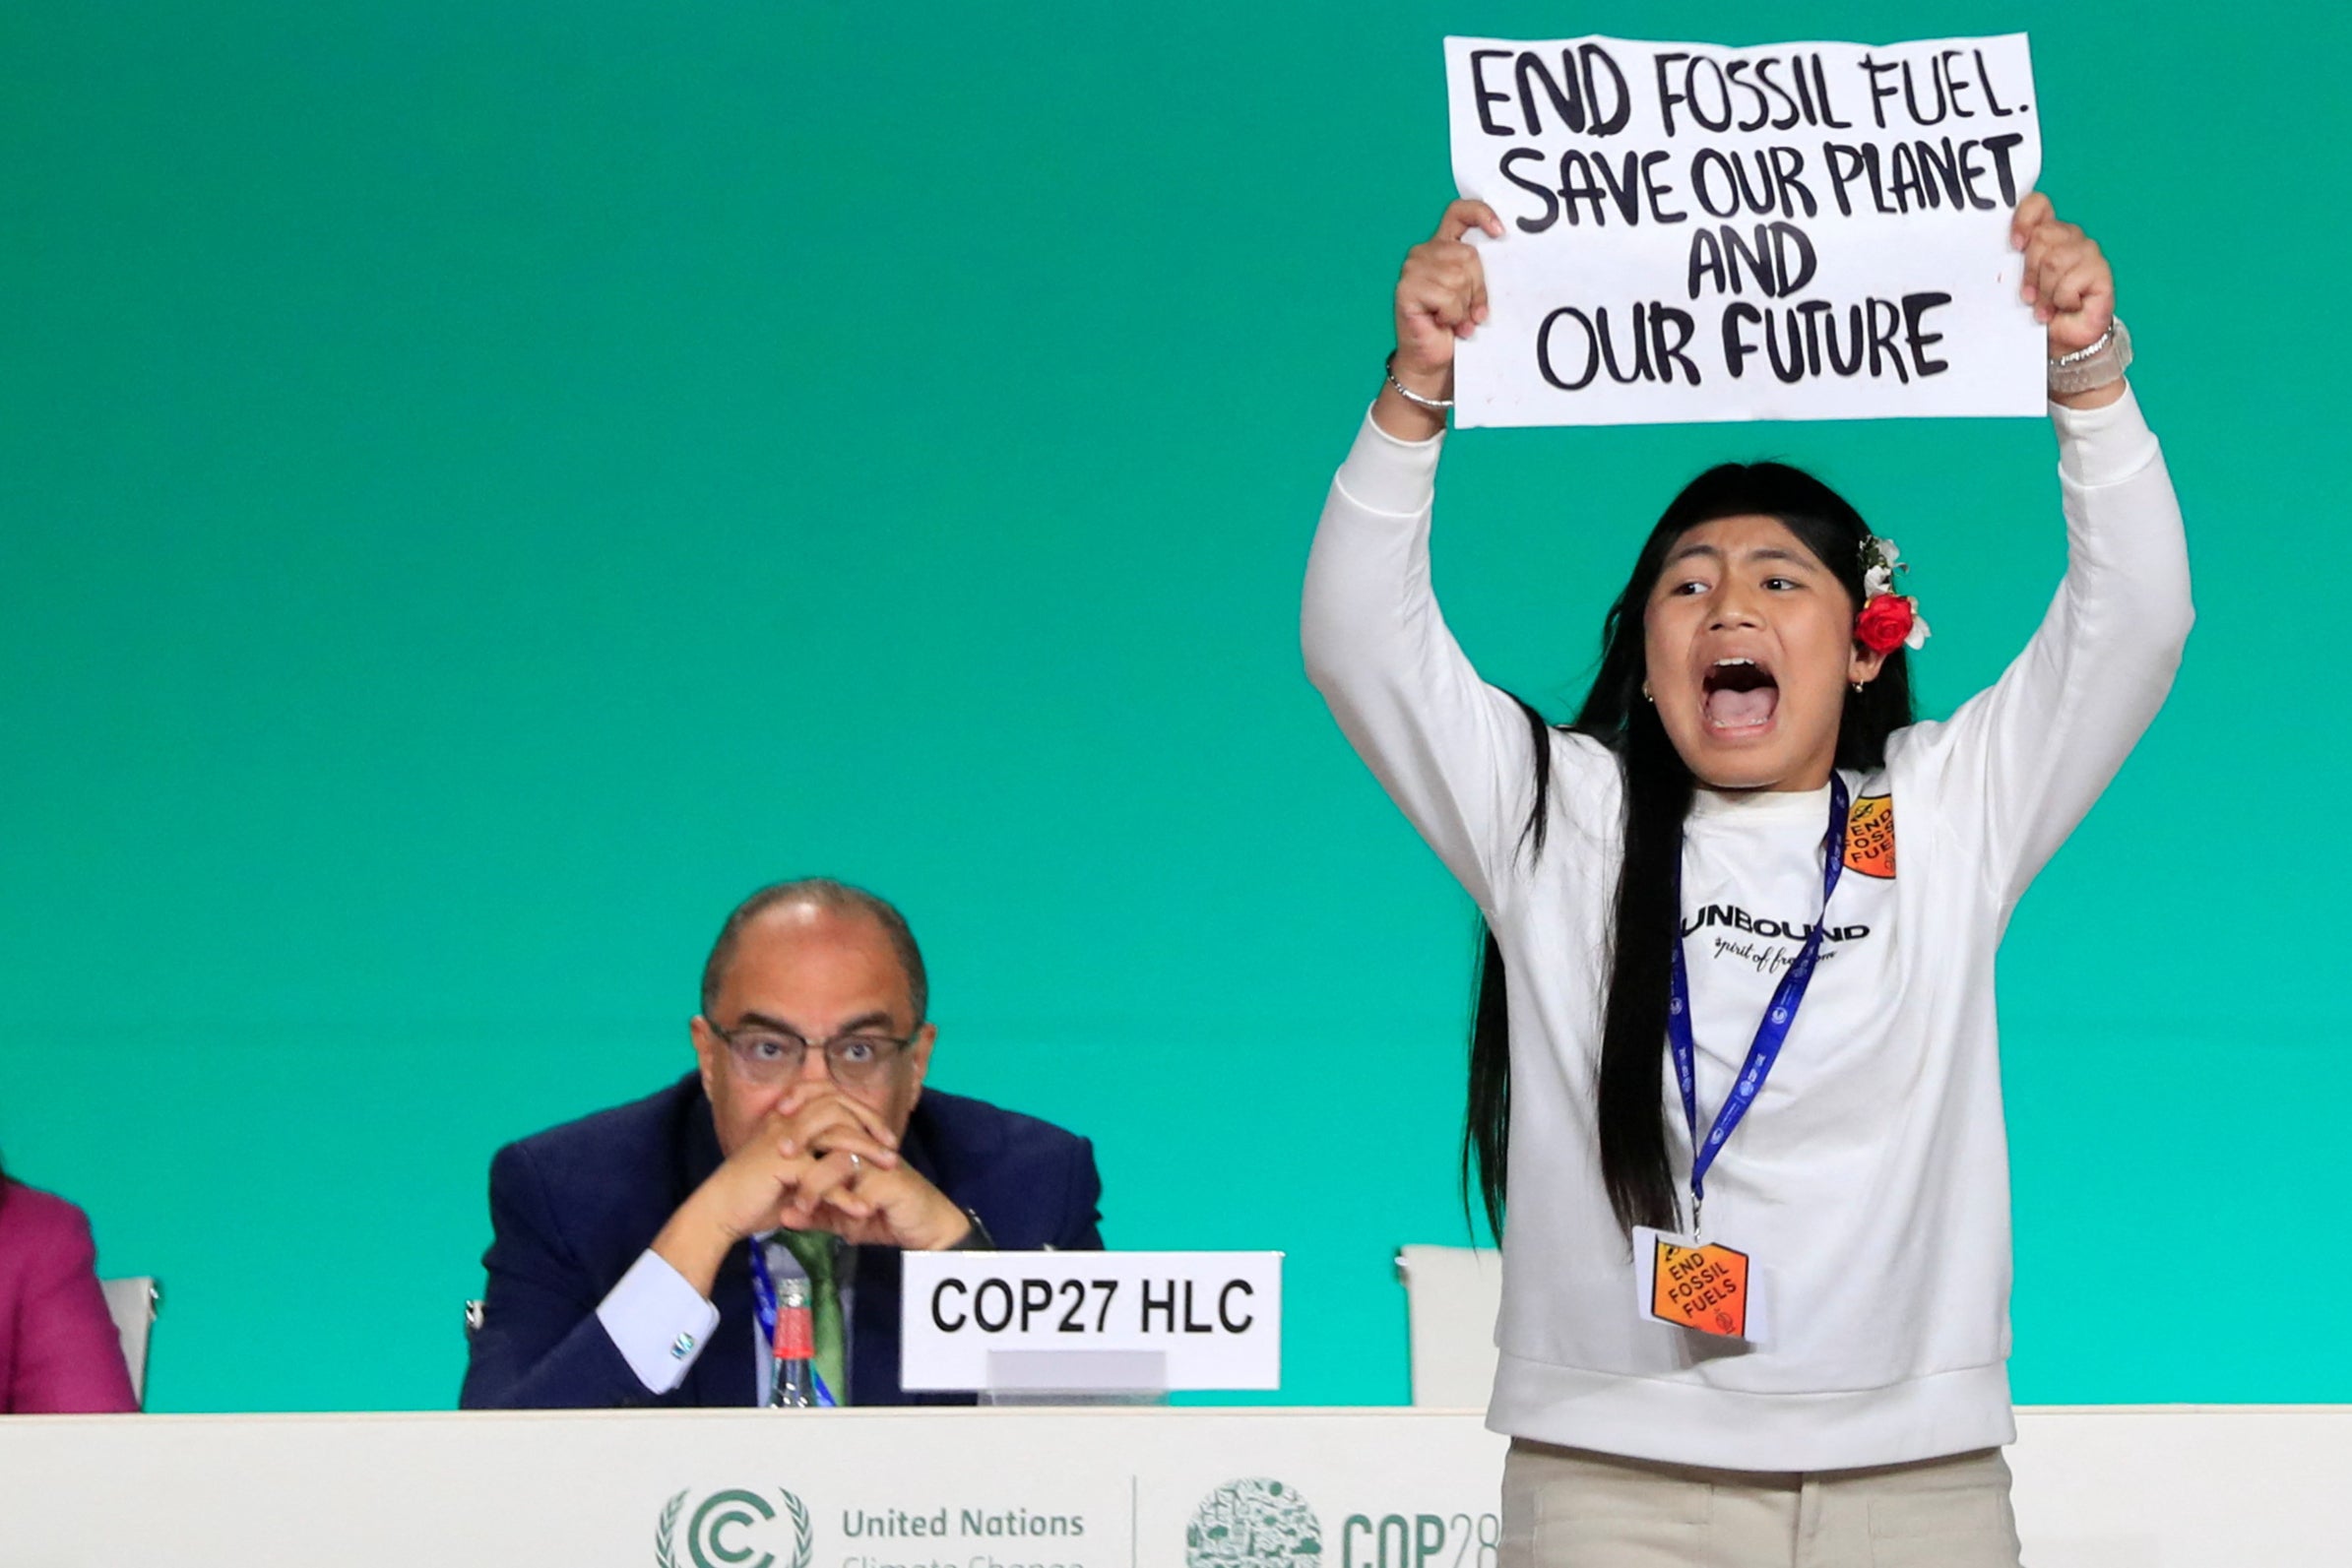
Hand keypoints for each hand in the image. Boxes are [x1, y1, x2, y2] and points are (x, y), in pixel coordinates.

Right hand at [649, 1088, 921, 1293]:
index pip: (832, 1097)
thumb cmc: (754, 1195)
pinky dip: (845, 1195)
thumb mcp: (792, 1172)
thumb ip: (817, 1161)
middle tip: (893, 1147)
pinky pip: (822, 1176)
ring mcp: (784, 1140)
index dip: (861, 1111)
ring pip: (836, 1136)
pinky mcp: (782, 1166)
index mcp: (788, 1118)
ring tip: (890, 1169)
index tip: (883, 1133)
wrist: (719, 1212)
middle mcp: (786, 1121)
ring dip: (866, 1153)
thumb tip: (850, 1164)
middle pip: (839, 1107)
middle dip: (871, 1126)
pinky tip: (862, 1210)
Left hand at [768, 1084, 971, 1250]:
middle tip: (780, 1151)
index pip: (830, 1100)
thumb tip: (784, 1216)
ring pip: (839, 1152)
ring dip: (812, 1175)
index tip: (775, 1111)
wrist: (924, 1230)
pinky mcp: (887, 1181)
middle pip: (833, 1115)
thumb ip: (816, 1212)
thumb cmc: (885, 1214)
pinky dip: (828, 1197)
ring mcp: (877, 1159)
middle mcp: (867, 1142)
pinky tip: (809, 1211)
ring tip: (795, 1197)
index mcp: (856, 1139)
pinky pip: (854, 1183)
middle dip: (801, 1129)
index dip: (804, 1096)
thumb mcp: (842, 1215)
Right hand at [1377, 199, 1504, 437]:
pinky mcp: (1406, 289)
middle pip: (1468, 254)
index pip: (1460, 211)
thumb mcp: (1475, 293)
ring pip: (1458, 277)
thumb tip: (1503, 249)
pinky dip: (1451, 315)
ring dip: (1464, 306)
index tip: (1500, 232)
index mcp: (1443, 246)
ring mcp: (1412, 269)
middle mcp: (1424, 252)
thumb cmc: (1457, 328)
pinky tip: (1443, 324)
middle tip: (1472, 312)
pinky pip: (1445, 295)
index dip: (1481, 213)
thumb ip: (1480, 270)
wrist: (1434, 363)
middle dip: (1478, 288)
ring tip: (1457, 320)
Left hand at [2011, 192, 2113, 356]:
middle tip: (2030, 296)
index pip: (2039, 204)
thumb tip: (1998, 247)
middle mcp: (2070, 238)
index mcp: (2047, 234)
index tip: (2015, 245)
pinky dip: (2061, 300)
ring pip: (2055, 260)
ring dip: (2045, 291)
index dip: (2025, 220)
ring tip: (2045, 306)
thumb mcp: (2015, 285)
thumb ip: (2011, 261)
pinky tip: (2064, 308)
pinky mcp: (2101, 272)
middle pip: (2042, 236)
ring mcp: (2088, 253)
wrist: (2061, 342)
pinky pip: (2070, 281)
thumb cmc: (2037, 312)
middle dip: (2030, 272)